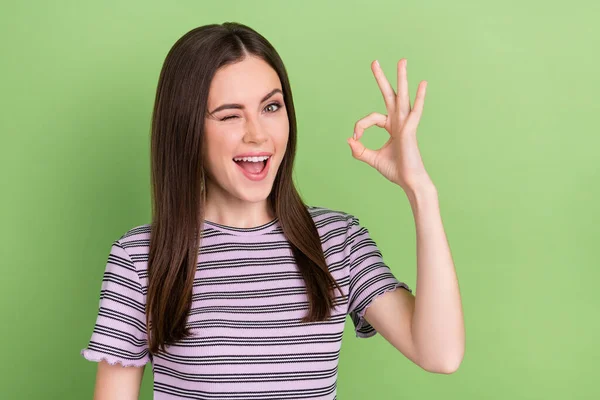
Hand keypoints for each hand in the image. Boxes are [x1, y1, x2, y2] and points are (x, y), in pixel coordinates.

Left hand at [347, 59, 433, 191]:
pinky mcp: (410, 130)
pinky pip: (415, 111)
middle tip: (374, 62)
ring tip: (401, 61)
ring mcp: (406, 124)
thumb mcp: (372, 159)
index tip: (356, 138)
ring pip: (402, 97)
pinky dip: (420, 97)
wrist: (409, 182)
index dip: (360, 126)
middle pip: (389, 95)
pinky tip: (422, 83)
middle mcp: (399, 122)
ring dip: (402, 78)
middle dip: (381, 78)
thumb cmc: (396, 170)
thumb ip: (360, 150)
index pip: (371, 118)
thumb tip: (349, 139)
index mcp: (391, 127)